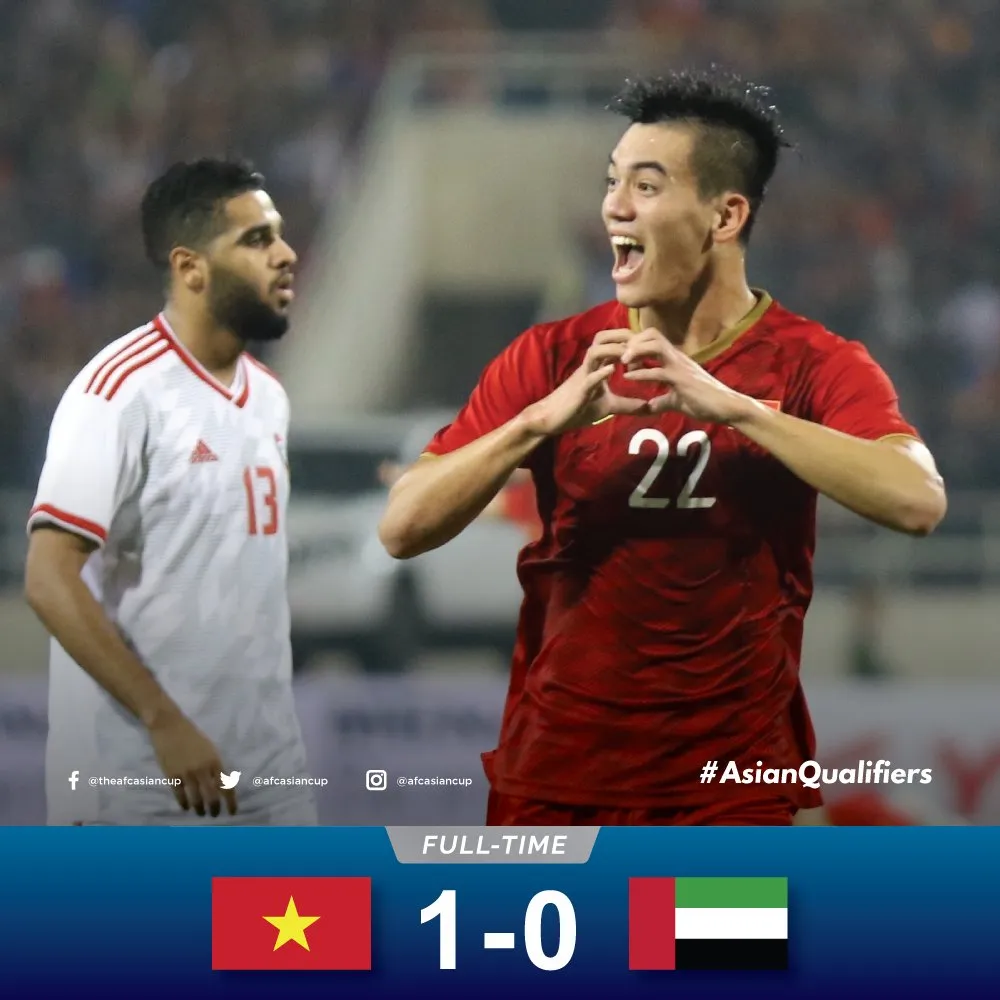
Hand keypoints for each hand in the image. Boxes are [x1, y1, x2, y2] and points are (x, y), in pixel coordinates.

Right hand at [147, 711, 235, 817]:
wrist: (170, 727)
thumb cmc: (192, 736)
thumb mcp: (210, 749)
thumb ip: (215, 766)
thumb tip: (220, 785)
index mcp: (215, 761)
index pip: (226, 787)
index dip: (231, 802)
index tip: (232, 812)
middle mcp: (203, 769)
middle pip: (212, 796)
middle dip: (214, 809)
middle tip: (214, 815)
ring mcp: (187, 773)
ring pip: (196, 799)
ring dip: (199, 809)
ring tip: (201, 813)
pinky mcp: (172, 776)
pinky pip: (180, 795)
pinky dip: (184, 803)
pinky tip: (186, 807)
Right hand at [522, 329, 648, 435]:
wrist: (553, 418)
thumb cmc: (579, 408)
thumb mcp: (608, 406)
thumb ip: (627, 405)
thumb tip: (648, 408)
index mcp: (597, 366)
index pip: (612, 342)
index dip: (630, 340)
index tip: (646, 348)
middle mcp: (590, 366)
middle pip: (602, 338)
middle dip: (622, 335)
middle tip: (640, 345)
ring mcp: (583, 377)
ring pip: (594, 352)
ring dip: (612, 350)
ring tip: (629, 357)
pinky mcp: (579, 391)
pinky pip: (589, 378)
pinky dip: (601, 372)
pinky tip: (613, 370)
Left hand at [621, 328, 752, 423]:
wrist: (726, 407)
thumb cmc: (705, 403)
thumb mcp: (678, 400)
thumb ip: (663, 400)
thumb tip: (651, 406)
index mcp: (675, 360)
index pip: (653, 339)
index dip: (635, 344)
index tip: (623, 357)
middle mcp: (676, 358)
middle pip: (652, 334)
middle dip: (632, 341)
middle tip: (618, 355)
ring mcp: (679, 367)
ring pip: (655, 345)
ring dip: (636, 351)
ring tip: (622, 361)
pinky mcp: (681, 380)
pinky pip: (658, 372)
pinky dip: (641, 373)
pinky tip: (628, 377)